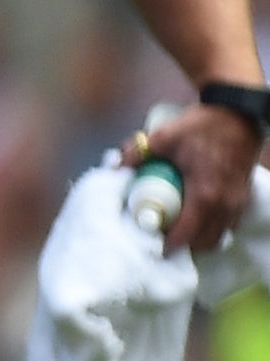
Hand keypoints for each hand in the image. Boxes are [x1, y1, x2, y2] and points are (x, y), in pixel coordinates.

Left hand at [127, 100, 263, 254]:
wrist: (238, 114)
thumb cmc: (202, 127)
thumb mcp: (163, 137)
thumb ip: (137, 153)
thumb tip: (116, 166)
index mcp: (205, 195)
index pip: (186, 235)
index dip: (168, 245)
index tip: (152, 245)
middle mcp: (225, 205)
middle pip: (204, 242)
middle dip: (184, 245)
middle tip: (163, 237)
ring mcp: (238, 202)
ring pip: (219, 235)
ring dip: (199, 238)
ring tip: (178, 229)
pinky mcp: (244, 197)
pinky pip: (228, 223)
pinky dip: (213, 227)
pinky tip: (196, 216)